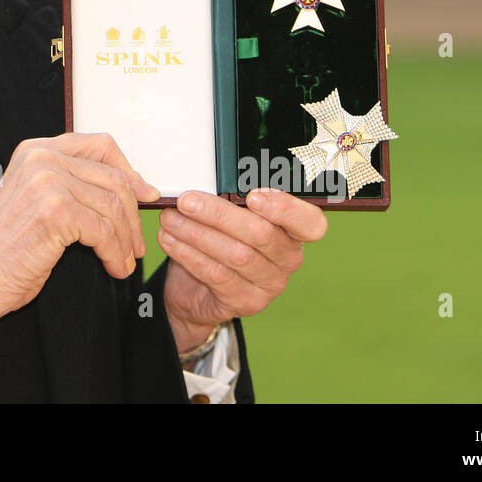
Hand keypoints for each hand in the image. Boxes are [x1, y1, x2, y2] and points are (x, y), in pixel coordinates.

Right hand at [0, 132, 159, 348]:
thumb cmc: (5, 249)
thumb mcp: (37, 200)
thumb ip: (72, 183)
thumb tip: (130, 186)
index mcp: (36, 149)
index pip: (99, 145)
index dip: (128, 170)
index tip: (145, 194)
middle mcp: (42, 158)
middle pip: (113, 177)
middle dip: (133, 214)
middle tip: (137, 242)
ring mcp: (47, 181)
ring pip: (113, 206)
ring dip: (126, 239)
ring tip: (126, 259)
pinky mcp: (55, 210)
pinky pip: (104, 231)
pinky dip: (116, 253)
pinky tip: (114, 266)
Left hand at [159, 188, 326, 353]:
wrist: (197, 289)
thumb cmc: (218, 239)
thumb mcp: (229, 216)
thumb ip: (231, 200)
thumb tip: (205, 180)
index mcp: (293, 231)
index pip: (310, 222)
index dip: (285, 208)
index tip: (253, 196)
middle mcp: (288, 259)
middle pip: (261, 234)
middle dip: (219, 214)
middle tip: (186, 201)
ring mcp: (270, 284)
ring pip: (236, 255)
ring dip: (197, 233)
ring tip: (170, 219)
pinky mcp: (247, 302)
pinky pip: (217, 275)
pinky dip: (189, 254)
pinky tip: (170, 240)